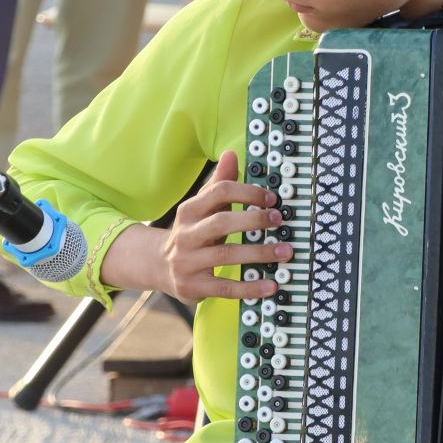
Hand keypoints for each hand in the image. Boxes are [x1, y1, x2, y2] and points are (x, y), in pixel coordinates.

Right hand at [156, 151, 288, 303]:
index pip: (218, 193)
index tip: (271, 199)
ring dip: (259, 253)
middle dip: (254, 220)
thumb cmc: (191, 233)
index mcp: (189, 211)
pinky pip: (226, 287)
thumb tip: (231, 154)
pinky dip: (250, 287)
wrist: (157, 265)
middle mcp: (186, 235)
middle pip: (221, 222)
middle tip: (279, 220)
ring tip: (285, 251)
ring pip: (226, 255)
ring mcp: (188, 262)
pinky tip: (271, 285)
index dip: (247, 193)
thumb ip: (218, 184)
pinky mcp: (193, 287)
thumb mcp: (200, 208)